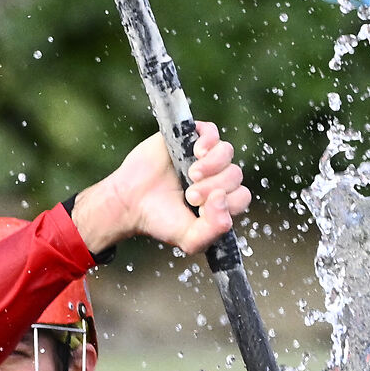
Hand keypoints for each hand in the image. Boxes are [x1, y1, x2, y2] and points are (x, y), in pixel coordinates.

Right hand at [68, 122, 247, 256]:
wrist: (129, 202)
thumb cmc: (157, 219)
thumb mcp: (189, 238)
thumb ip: (213, 231)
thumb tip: (223, 198)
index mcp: (219, 200)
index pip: (241, 197)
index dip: (227, 203)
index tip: (201, 208)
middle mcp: (215, 177)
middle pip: (235, 175)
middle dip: (214, 187)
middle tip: (190, 195)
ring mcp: (203, 157)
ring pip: (227, 153)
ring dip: (212, 166)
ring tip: (191, 175)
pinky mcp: (188, 139)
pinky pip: (212, 132)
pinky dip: (209, 141)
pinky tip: (196, 153)